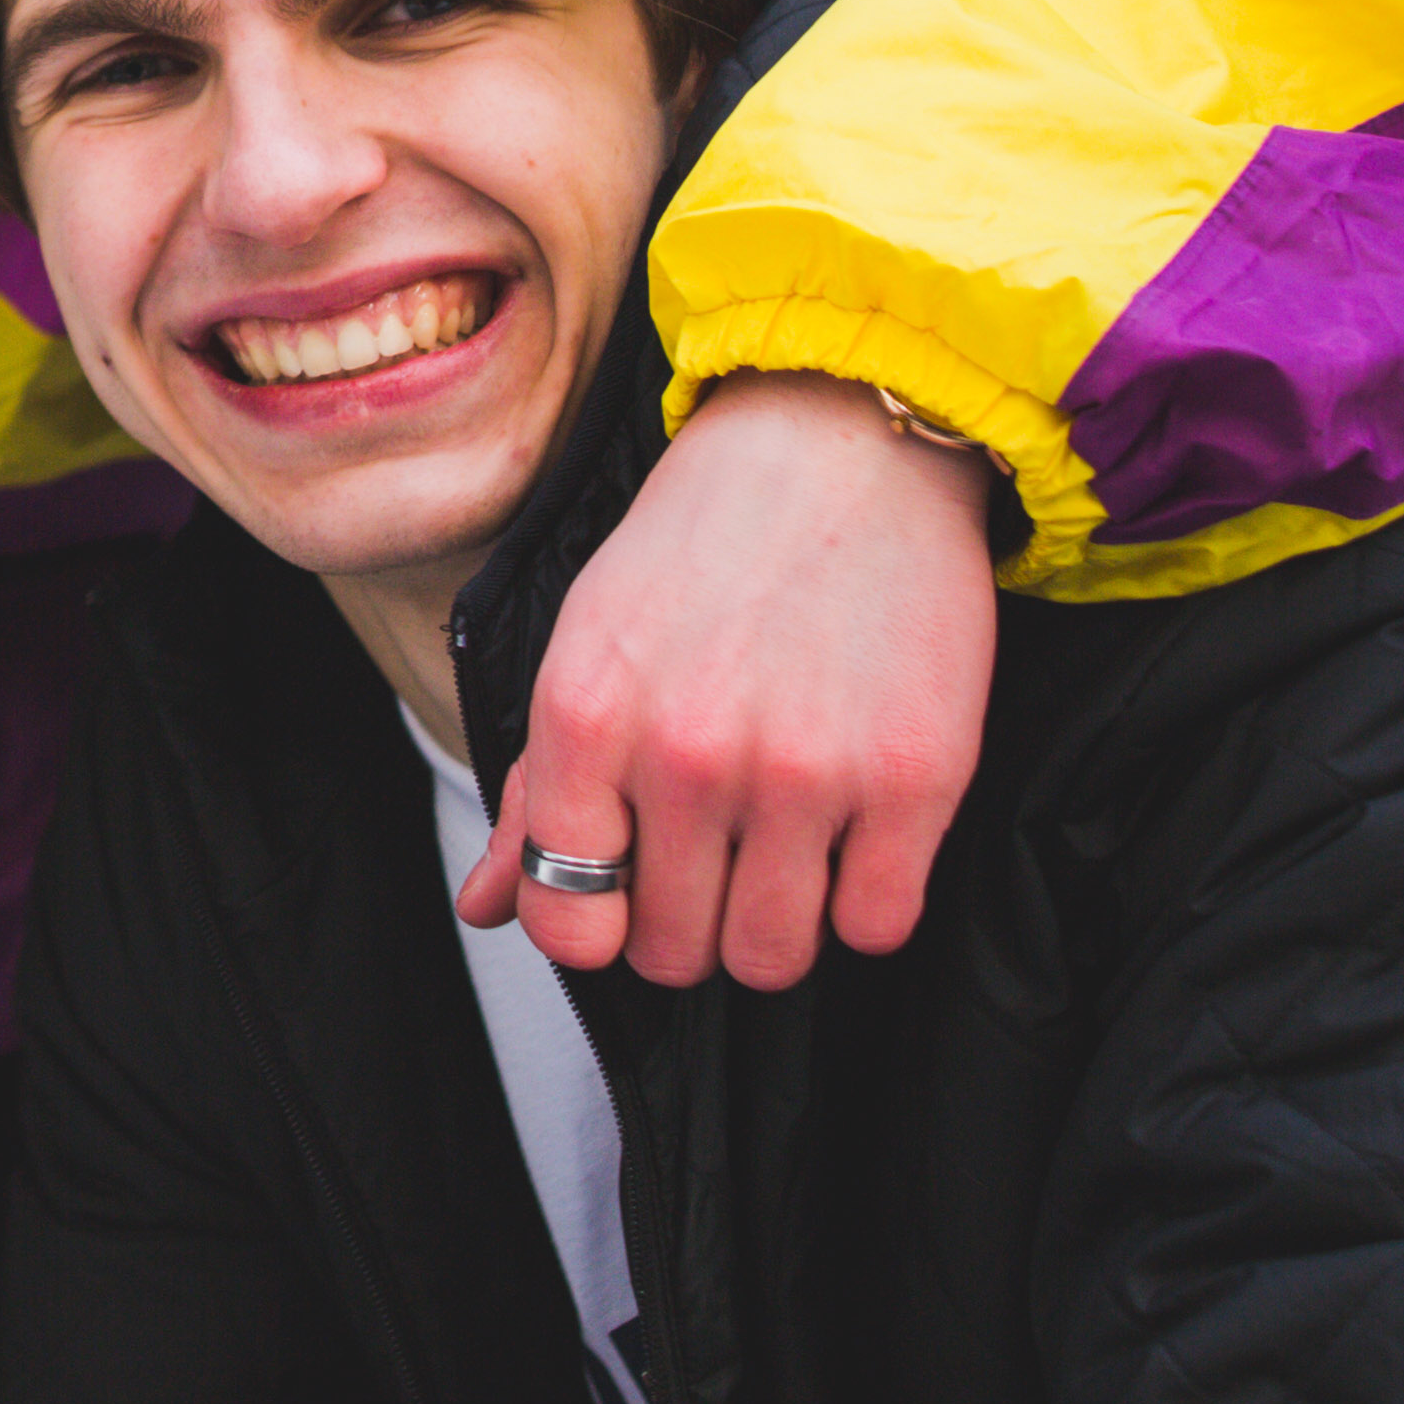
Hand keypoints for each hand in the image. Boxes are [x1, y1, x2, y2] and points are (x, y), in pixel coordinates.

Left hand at [457, 369, 993, 988]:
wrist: (840, 445)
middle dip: (689, 921)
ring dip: (775, 924)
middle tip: (714, 854)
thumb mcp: (588, 646)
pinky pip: (878, 926)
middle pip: (674, 953)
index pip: (566, 923)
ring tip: (782, 850)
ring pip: (773, 958)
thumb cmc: (701, 546)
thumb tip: (488, 907)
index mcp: (586, 717)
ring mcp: (805, 772)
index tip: (625, 890)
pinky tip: (852, 835)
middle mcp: (687, 754)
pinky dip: (864, 901)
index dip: (594, 926)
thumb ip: (535, 791)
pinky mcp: (915, 778)